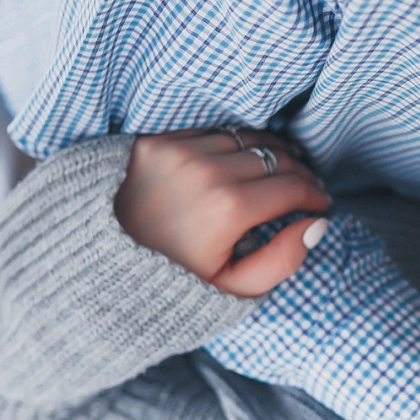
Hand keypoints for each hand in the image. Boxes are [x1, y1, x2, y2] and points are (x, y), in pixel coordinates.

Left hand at [114, 128, 331, 295]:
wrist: (99, 265)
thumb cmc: (171, 282)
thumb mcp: (231, 288)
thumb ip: (282, 260)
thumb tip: (318, 225)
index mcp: (229, 209)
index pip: (293, 187)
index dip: (315, 196)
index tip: (320, 205)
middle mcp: (206, 171)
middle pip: (276, 157)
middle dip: (299, 174)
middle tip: (306, 189)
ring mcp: (177, 151)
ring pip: (246, 137)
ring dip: (269, 152)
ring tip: (279, 170)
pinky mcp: (154, 140)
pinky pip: (210, 131)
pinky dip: (232, 143)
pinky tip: (239, 160)